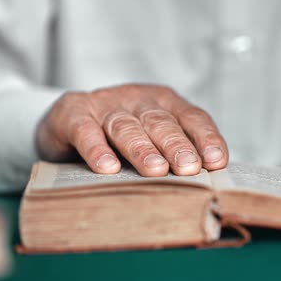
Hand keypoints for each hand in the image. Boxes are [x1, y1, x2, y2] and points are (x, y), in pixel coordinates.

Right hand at [35, 84, 227, 175]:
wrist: (65, 121)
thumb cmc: (120, 138)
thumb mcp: (152, 138)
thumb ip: (175, 153)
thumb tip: (208, 181)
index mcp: (165, 102)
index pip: (192, 117)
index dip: (205, 138)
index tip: (216, 161)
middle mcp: (137, 99)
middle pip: (160, 122)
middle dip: (176, 145)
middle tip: (188, 168)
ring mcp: (104, 104)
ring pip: (127, 126)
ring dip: (142, 149)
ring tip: (156, 170)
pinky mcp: (73, 113)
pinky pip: (86, 131)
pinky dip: (97, 149)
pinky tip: (107, 167)